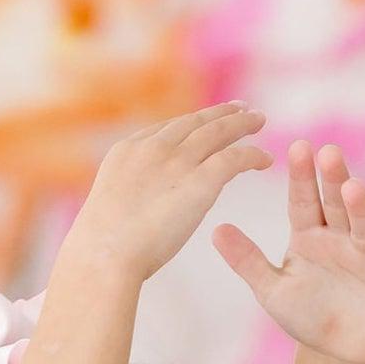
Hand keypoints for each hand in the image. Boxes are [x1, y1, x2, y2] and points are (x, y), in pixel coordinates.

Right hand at [69, 103, 274, 287]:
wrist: (104, 255)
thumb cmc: (99, 250)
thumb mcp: (106, 211)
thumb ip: (126, 201)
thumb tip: (131, 216)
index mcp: (127, 151)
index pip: (164, 130)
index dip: (189, 124)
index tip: (205, 121)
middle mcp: (153, 148)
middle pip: (193, 122)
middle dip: (218, 113)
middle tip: (240, 108)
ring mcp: (176, 161)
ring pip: (218, 131)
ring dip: (241, 124)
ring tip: (259, 120)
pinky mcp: (199, 181)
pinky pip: (235, 159)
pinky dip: (252, 155)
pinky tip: (265, 159)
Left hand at [212, 140, 364, 363]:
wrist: (337, 350)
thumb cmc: (305, 314)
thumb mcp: (272, 290)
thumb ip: (247, 261)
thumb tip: (215, 230)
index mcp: (310, 234)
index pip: (304, 201)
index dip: (302, 177)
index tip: (297, 148)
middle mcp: (342, 236)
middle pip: (336, 204)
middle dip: (333, 179)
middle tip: (327, 152)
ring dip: (362, 207)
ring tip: (353, 188)